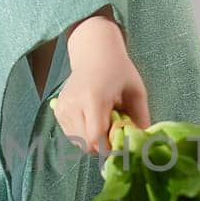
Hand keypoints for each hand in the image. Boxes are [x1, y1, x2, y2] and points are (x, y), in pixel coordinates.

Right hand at [53, 11, 150, 153]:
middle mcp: (73, 104)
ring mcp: (62, 108)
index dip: (110, 147)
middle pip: (86, 144)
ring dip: (93, 140)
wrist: (94, 53)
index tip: (122, 142)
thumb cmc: (118, 71)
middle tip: (114, 132)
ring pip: (78, 142)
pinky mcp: (58, 111)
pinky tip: (92, 119)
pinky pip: (71, 135)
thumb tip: (141, 143)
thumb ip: (140, 118)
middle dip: (103, 145)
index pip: (96, 137)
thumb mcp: (136, 91)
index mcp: (93, 98)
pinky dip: (84, 134)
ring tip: (103, 122)